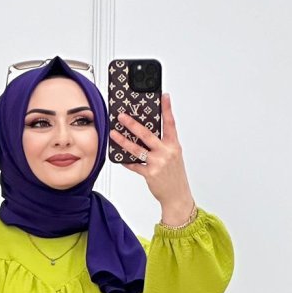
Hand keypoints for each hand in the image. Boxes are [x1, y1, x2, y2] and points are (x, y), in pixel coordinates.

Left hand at [109, 93, 195, 222]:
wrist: (177, 196)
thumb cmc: (175, 176)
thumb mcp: (174, 156)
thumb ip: (163, 144)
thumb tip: (146, 134)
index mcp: (173, 146)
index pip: (170, 124)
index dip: (167, 109)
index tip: (164, 96)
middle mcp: (166, 153)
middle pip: (147, 135)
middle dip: (133, 124)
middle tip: (122, 116)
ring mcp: (157, 163)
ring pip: (137, 149)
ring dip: (123, 141)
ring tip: (114, 134)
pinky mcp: (150, 174)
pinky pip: (134, 165)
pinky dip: (126, 161)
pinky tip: (120, 157)